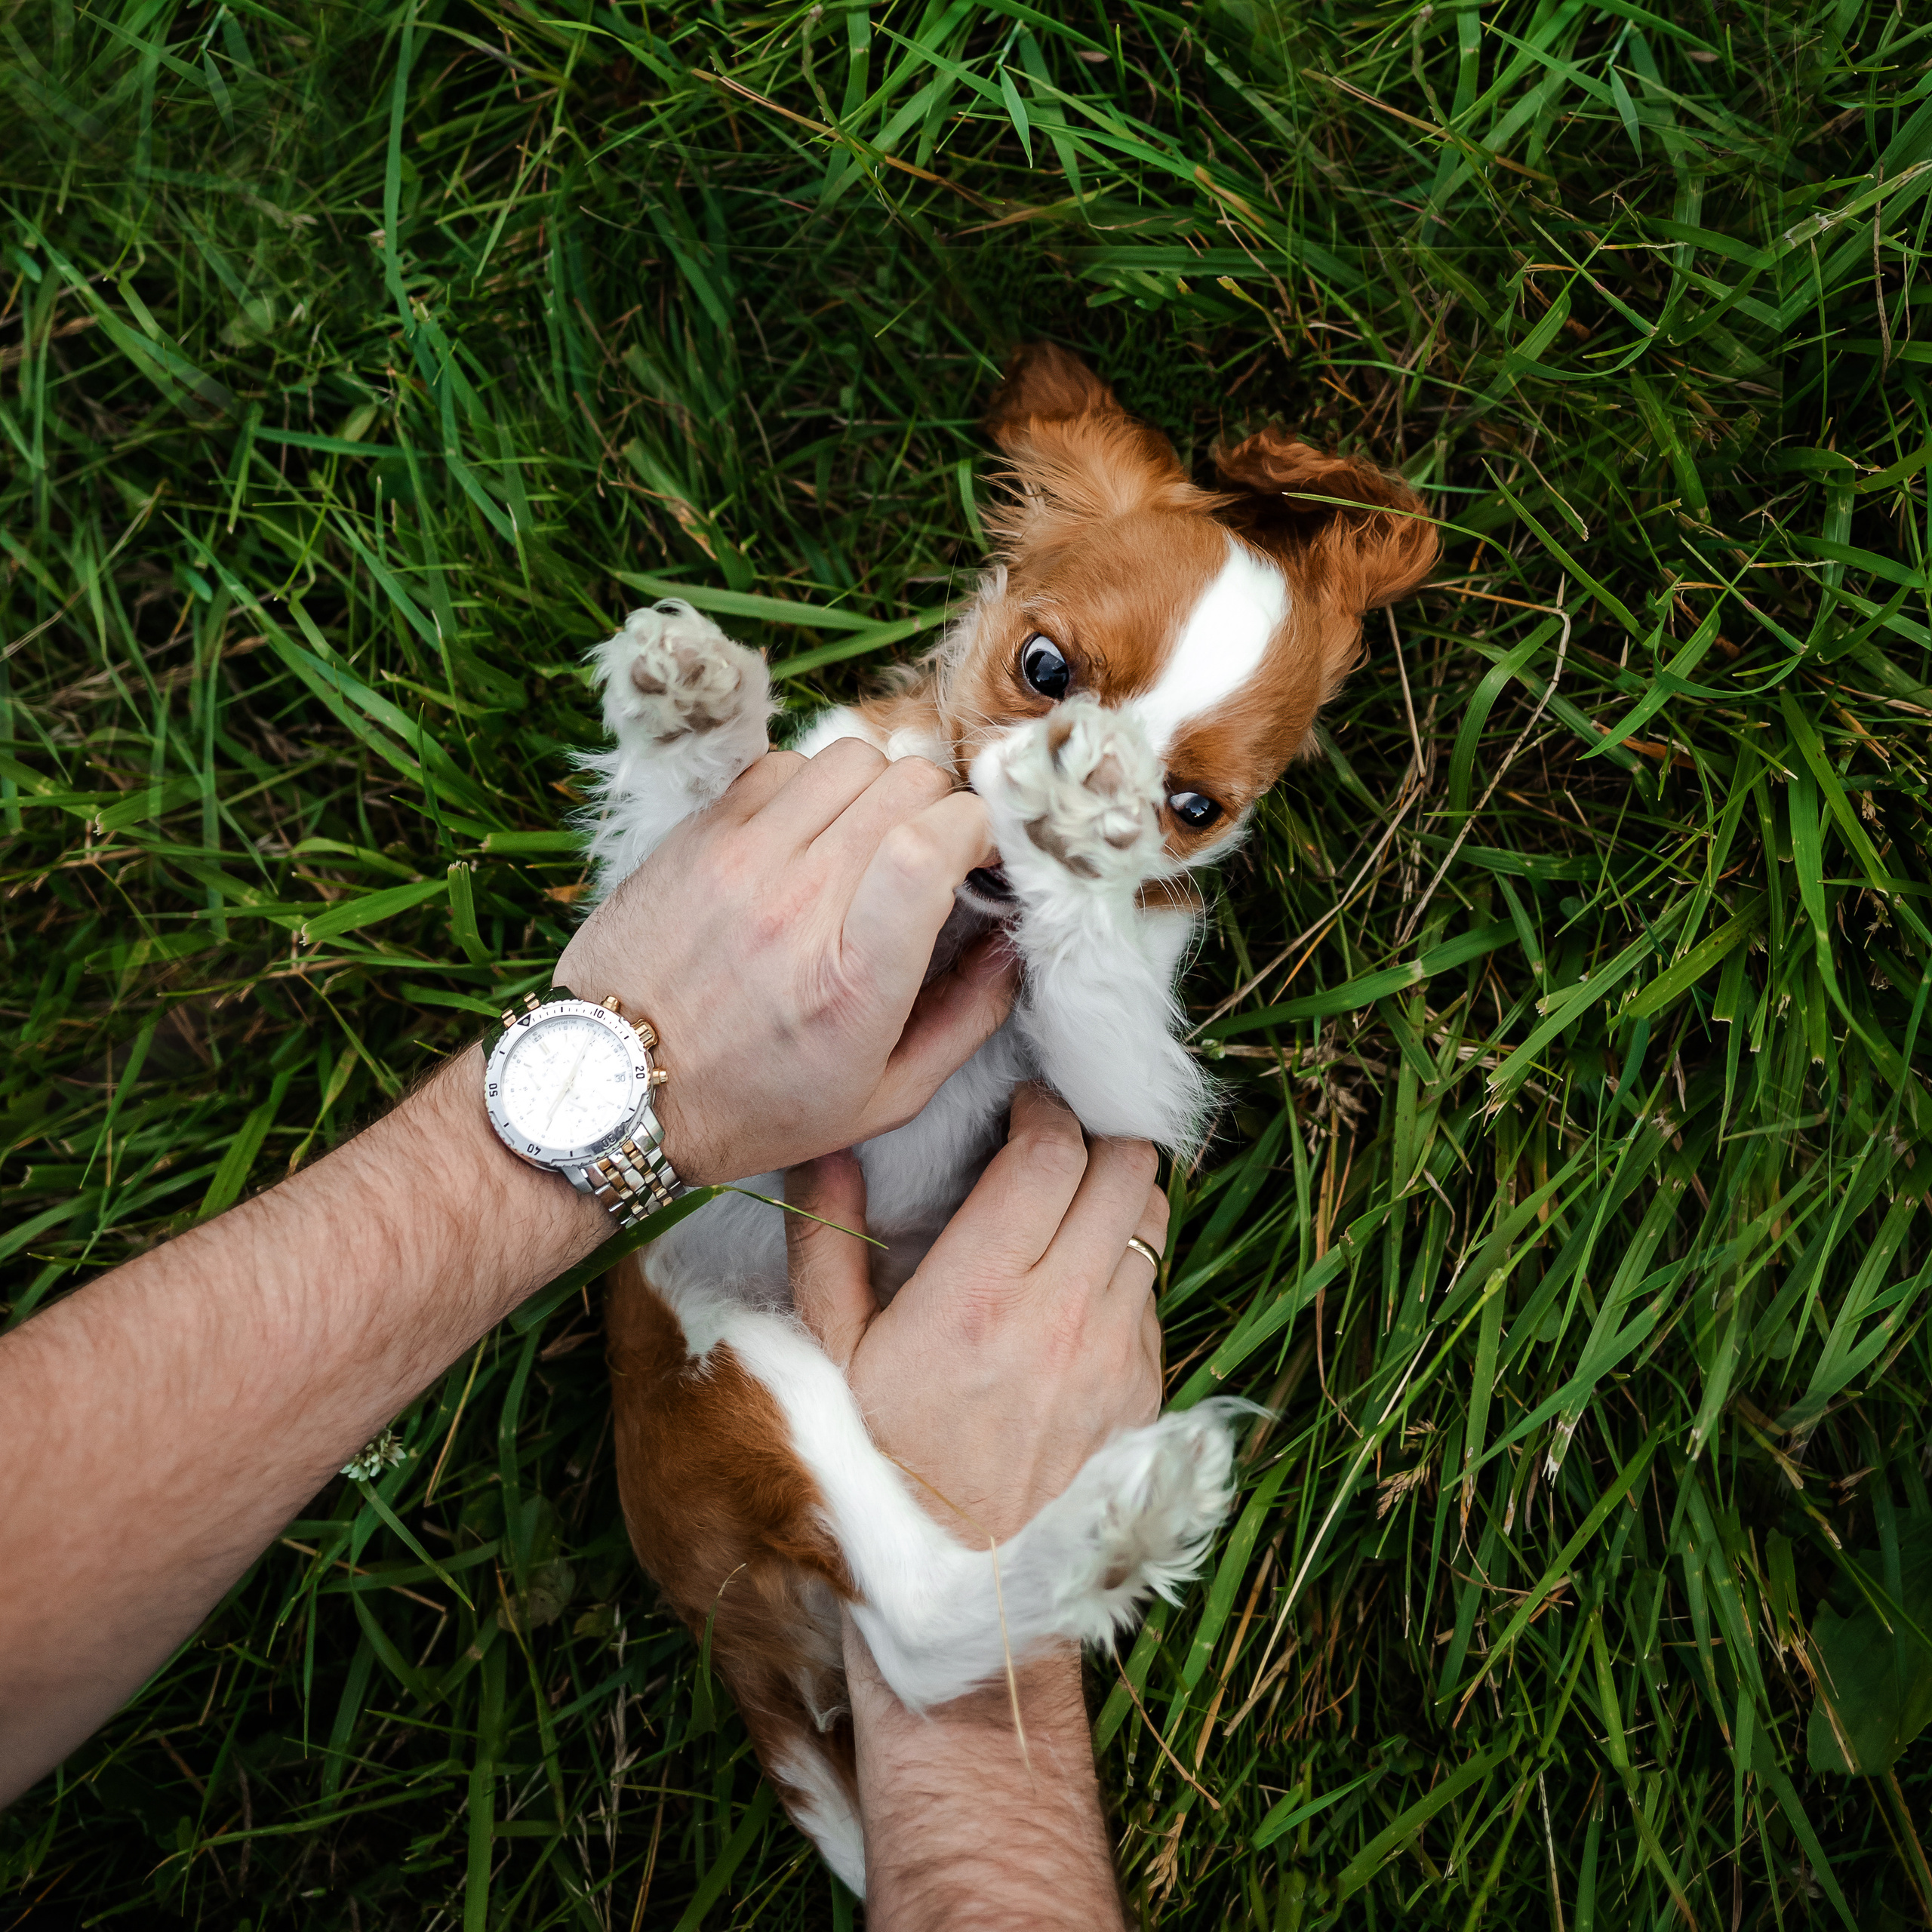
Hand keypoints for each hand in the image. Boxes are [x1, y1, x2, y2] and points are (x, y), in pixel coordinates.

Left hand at [555, 741, 1016, 1184]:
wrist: (616, 1086)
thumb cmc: (754, 1103)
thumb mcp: (884, 1096)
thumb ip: (968, 1018)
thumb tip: (1014, 940)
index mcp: (850, 978)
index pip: (931, 843)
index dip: (980, 829)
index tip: (985, 857)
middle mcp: (795, 904)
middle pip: (908, 783)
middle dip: (943, 810)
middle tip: (935, 854)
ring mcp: (740, 858)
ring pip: (852, 756)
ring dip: (882, 790)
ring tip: (871, 841)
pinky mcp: (701, 832)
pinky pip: (786, 762)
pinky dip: (816, 787)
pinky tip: (811, 836)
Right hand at [784, 1084, 1165, 1543]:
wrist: (950, 1578)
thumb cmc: (878, 1456)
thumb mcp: (827, 1351)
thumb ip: (826, 1240)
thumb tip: (826, 1150)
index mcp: (977, 1297)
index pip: (1051, 1153)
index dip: (1042, 1111)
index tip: (1021, 1108)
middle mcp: (1060, 1319)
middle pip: (1126, 1169)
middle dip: (1094, 1136)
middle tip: (1054, 1144)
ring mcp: (1114, 1358)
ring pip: (1154, 1221)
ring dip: (1120, 1195)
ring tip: (1075, 1202)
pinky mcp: (1143, 1391)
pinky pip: (1154, 1292)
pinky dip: (1127, 1267)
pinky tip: (1079, 1284)